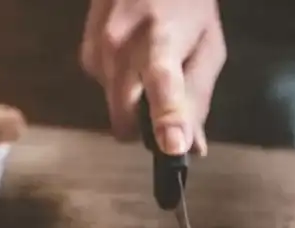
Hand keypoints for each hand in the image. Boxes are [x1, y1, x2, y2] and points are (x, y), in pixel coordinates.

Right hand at [80, 0, 225, 154]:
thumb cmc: (188, 5)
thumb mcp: (208, 47)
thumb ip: (199, 97)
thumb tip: (192, 147)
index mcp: (162, 40)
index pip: (163, 83)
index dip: (167, 116)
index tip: (172, 146)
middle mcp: (121, 45)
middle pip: (125, 116)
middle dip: (143, 127)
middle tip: (166, 115)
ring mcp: (98, 48)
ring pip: (113, 108)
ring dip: (133, 103)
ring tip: (150, 68)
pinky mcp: (86, 53)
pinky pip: (104, 91)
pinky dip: (121, 86)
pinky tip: (133, 59)